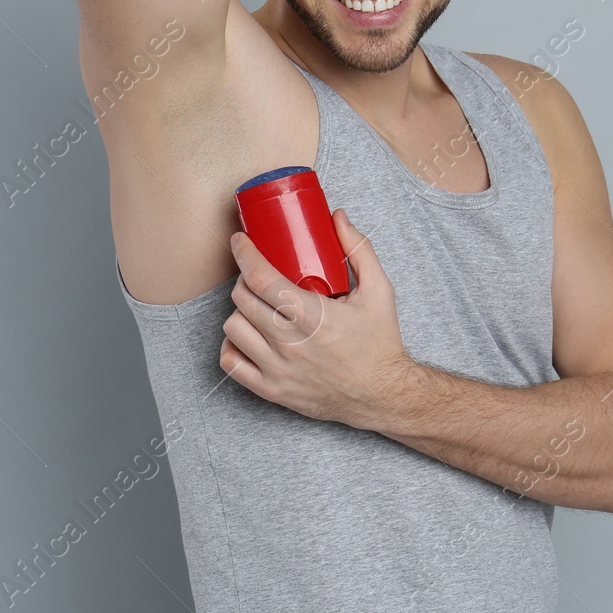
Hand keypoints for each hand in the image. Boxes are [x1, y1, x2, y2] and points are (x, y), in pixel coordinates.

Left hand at [220, 208, 414, 428]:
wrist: (383, 395)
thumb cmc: (380, 343)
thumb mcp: (380, 290)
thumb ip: (359, 249)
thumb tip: (337, 217)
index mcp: (313, 316)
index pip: (261, 278)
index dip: (244, 254)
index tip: (240, 241)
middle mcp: (290, 344)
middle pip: (242, 299)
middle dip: (244, 278)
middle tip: (258, 274)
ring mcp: (277, 370)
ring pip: (232, 328)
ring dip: (240, 311)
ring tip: (257, 306)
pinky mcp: (272, 390)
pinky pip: (230, 363)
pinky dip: (232, 345)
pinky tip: (248, 335)